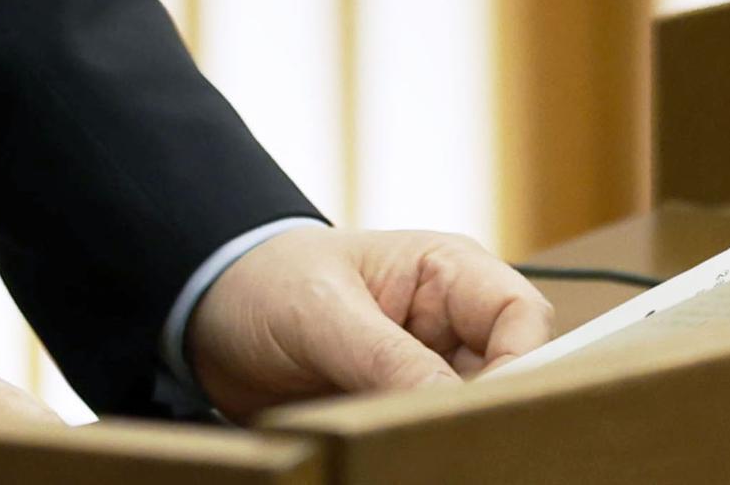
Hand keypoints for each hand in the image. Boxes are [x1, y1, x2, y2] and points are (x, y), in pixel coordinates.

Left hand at [184, 227, 553, 423]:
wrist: (207, 315)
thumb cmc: (266, 282)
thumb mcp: (322, 313)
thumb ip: (388, 357)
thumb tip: (454, 404)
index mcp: (446, 271)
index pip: (522, 317)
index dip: (520, 365)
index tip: (484, 409)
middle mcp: (451, 323)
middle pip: (511, 375)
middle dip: (489, 411)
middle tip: (458, 445)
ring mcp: (428, 371)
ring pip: (474, 416)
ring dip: (452, 437)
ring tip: (418, 451)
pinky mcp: (401, 410)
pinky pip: (433, 439)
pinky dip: (424, 452)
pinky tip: (402, 460)